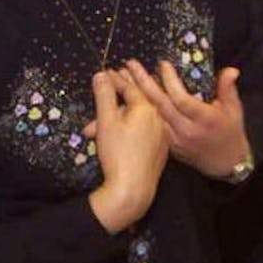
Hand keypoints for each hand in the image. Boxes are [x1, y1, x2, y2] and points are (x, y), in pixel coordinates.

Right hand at [87, 70, 168, 233]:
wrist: (132, 189)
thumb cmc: (117, 153)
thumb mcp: (106, 121)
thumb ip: (104, 95)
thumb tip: (101, 74)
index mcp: (147, 110)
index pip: (130, 88)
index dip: (117, 79)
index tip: (107, 72)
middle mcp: (158, 120)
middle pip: (137, 101)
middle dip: (121, 92)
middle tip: (113, 79)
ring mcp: (161, 137)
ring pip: (140, 118)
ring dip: (122, 114)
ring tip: (104, 118)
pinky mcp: (160, 151)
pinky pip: (145, 132)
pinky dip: (132, 128)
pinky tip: (122, 132)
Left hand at [123, 59, 251, 179]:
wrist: (224, 163)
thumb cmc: (230, 133)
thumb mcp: (234, 110)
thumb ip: (228, 88)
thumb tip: (231, 69)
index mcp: (203, 120)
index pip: (182, 99)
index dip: (171, 82)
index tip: (162, 65)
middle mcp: (186, 130)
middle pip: (160, 105)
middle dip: (143, 83)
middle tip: (130, 65)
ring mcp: (174, 139)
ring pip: (151, 115)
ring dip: (135, 95)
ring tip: (121, 77)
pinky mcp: (167, 145)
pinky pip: (150, 126)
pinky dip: (137, 112)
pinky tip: (125, 98)